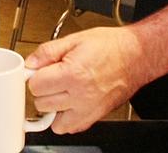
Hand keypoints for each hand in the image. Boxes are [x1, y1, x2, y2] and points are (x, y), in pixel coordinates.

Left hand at [25, 26, 148, 132]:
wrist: (136, 55)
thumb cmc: (111, 46)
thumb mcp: (75, 39)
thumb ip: (48, 51)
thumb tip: (31, 63)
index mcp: (73, 73)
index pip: (35, 85)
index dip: (34, 76)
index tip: (39, 71)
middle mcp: (81, 95)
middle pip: (42, 104)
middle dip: (42, 90)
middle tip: (50, 79)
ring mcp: (89, 109)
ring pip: (53, 121)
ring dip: (52, 107)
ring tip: (60, 92)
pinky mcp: (96, 116)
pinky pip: (71, 128)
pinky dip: (66, 119)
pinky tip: (69, 103)